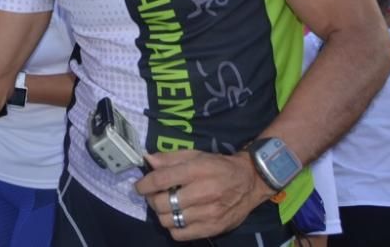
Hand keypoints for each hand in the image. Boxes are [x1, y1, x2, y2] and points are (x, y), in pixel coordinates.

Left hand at [134, 150, 274, 240]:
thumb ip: (170, 158)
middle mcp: (203, 192)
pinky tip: (178, 217)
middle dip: (152, 199)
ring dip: (162, 214)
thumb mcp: (196, 155)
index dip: (144, 184)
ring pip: (169, 220)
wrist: (250, 182)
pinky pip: (181, 234)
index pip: (161, 180)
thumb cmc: (219, 166)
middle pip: (162, 203)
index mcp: (197, 170)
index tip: (139, 186)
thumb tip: (148, 160)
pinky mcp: (213, 228)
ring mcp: (209, 213)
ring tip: (166, 206)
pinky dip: (173, 227)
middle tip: (154, 195)